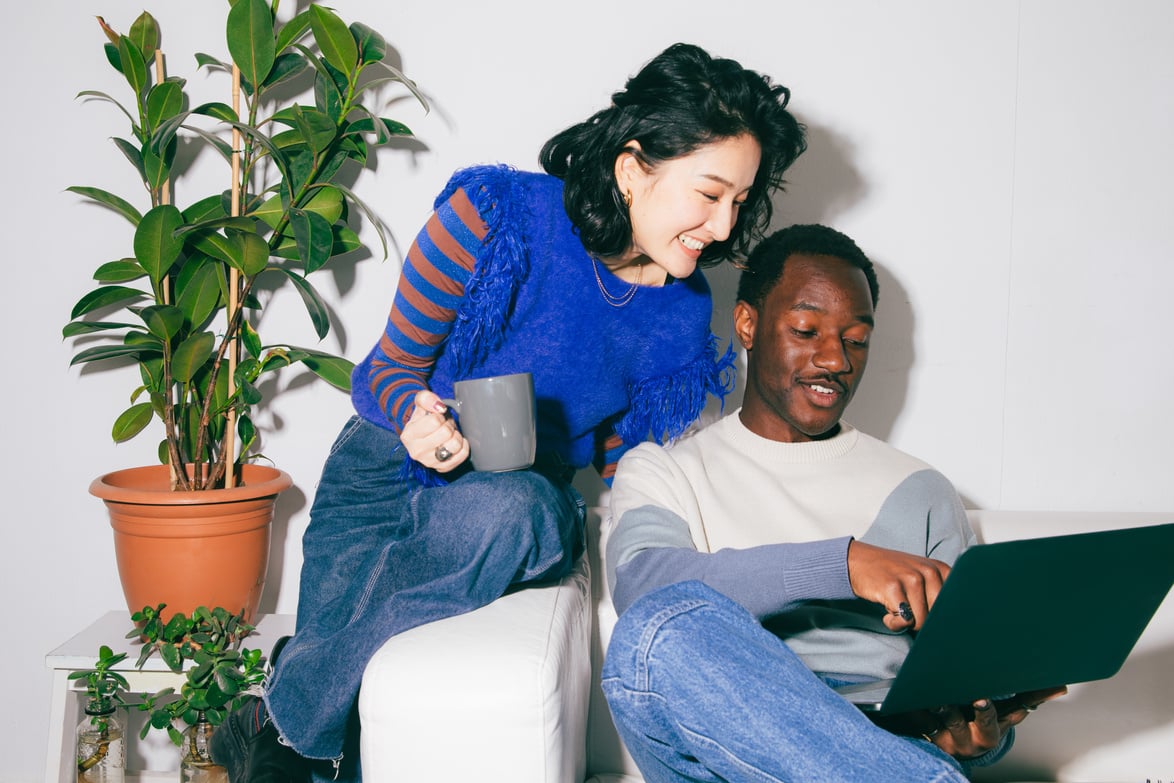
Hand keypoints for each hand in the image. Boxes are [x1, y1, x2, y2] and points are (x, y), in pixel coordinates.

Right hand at [401, 390, 469, 471]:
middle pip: (446, 433)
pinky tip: (455, 441)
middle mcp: (416, 452)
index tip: (437, 417)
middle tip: (444, 425)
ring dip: (456, 435)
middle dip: (448, 425)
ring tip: (449, 434)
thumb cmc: (424, 419)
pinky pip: (462, 455)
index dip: (440, 416)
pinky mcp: (443, 468)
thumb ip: (426, 398)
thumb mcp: (421, 404)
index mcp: (408, 436)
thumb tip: (438, 407)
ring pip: (455, 445)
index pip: (434, 422)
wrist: (425, 436)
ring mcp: (429, 462)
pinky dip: (463, 446)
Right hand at [846, 540, 950, 630]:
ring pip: (921, 621)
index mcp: (941, 569)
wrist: (858, 561)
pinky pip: (903, 621)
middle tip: (907, 609)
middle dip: (922, 621)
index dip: (940, 618)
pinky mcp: (893, 587)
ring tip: (895, 607)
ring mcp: (911, 578)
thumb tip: (948, 627)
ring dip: (905, 622)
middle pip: (938, 617)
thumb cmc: (892, 575)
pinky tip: (886, 612)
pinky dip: (893, 623)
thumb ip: (937, 595)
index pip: (955, 607)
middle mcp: (929, 571)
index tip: (926, 612)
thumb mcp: (921, 576)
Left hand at [919, 686, 1066, 758]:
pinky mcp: (930, 732)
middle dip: (984, 712)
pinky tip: (909, 701)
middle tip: (980, 700)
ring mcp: (955, 735)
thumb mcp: (1004, 716)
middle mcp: (979, 735)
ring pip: (953, 721)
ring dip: (950, 709)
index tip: (1021, 708)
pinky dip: (916, 711)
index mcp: (998, 728)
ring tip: (944, 698)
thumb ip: (1029, 699)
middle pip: (984, 724)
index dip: (1016, 715)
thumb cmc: (981, 724)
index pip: (1011, 719)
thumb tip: (1061, 687)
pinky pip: (921, 722)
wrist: (953, 749)